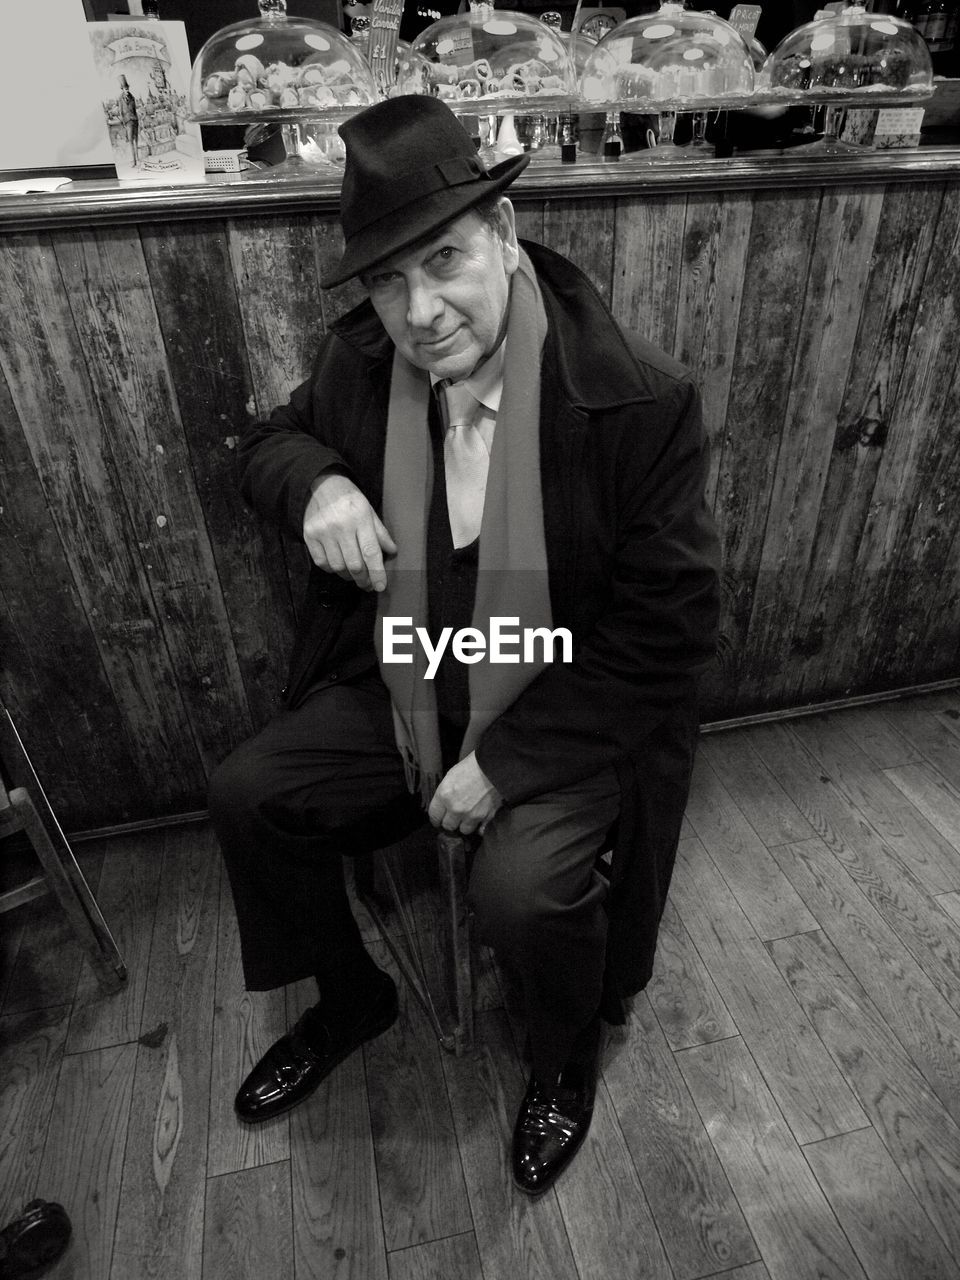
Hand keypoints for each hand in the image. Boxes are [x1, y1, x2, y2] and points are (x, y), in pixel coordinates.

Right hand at [303, 471, 396, 591]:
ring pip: (338, 567)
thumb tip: (392, 552)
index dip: (377, 573)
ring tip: (355, 575)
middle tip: (368, 584)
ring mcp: (323, 532)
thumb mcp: (369, 510)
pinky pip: (322, 563)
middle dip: (364, 579)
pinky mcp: (309, 536)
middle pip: (354, 564)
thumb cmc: (349, 499)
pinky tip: (339, 565)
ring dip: (349, 576)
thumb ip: (380, 533)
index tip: (380, 587)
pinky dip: (332, 569)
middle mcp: (341, 526)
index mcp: (360, 517)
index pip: (371, 552)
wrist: (320, 485)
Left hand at [428, 752, 502, 836]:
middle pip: (448, 826)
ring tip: (468, 817)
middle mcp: (456, 808)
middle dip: (450, 821)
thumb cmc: (473, 765)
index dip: (436, 817)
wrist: (496, 766)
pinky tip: (480, 821)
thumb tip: (443, 804)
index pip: (434, 816)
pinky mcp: (487, 817)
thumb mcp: (452, 775)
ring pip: (464, 830)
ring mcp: (472, 815)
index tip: (438, 818)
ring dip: (465, 824)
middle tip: (454, 817)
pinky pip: (480, 830)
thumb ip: (445, 793)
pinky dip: (480, 827)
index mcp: (444, 795)